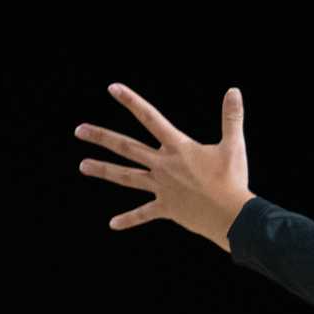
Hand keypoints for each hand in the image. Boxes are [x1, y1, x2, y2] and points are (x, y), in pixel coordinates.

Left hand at [76, 83, 254, 251]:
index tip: (112, 89)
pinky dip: (129, 219)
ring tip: (82, 165)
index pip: (151, 118)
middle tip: (79, 130)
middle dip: (101, 137)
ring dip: (103, 170)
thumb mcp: (234, 146)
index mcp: (178, 148)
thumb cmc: (233, 179)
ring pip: (126, 177)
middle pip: (126, 148)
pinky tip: (113, 224)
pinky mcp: (166, 208)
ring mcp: (162, 187)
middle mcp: (164, 165)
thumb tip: (234, 91)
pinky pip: (144, 213)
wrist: (230, 215)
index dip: (132, 102)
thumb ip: (232, 118)